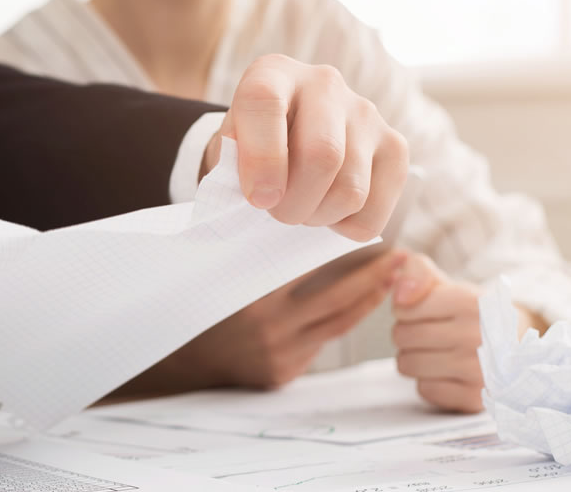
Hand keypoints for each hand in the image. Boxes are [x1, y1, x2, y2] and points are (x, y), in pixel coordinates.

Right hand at [114, 250, 407, 396]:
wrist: (167, 355)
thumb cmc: (189, 293)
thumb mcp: (211, 258)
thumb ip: (245, 236)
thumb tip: (291, 197)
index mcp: (247, 292)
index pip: (307, 266)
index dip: (342, 250)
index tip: (371, 233)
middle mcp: (266, 327)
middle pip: (336, 298)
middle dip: (371, 278)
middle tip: (403, 257)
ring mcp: (275, 354)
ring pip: (336, 322)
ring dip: (367, 298)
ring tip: (393, 277)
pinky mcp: (280, 373)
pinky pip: (320, 340)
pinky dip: (340, 319)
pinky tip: (361, 301)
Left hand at [203, 55, 407, 241]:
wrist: (284, 140)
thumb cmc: (250, 149)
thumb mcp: (228, 150)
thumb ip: (233, 166)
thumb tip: (263, 194)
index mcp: (272, 73)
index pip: (265, 102)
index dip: (261, 159)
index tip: (257, 198)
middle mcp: (323, 83)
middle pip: (322, 155)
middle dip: (293, 203)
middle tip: (277, 212)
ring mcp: (366, 112)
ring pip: (351, 189)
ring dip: (318, 217)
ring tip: (301, 208)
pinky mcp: (395, 146)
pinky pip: (374, 211)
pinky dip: (346, 227)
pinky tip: (328, 208)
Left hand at [390, 252, 547, 411]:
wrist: (516, 350)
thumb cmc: (471, 316)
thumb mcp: (448, 285)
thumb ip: (418, 274)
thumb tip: (400, 298)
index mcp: (470, 301)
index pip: (402, 309)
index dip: (406, 311)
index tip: (427, 314)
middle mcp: (478, 335)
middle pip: (401, 337)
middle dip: (408, 335)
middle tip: (431, 335)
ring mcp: (479, 370)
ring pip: (407, 365)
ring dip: (414, 359)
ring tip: (437, 353)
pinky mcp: (475, 398)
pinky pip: (424, 390)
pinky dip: (430, 383)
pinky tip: (448, 374)